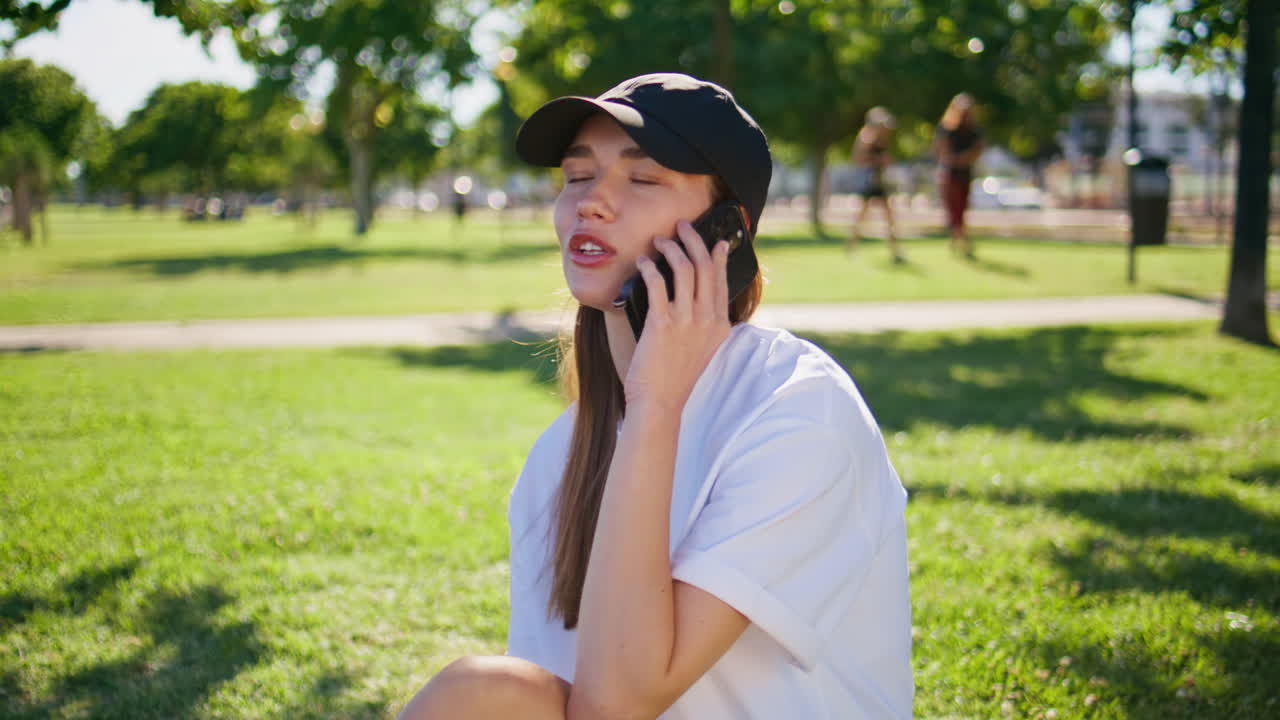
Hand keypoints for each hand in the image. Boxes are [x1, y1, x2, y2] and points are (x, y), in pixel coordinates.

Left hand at [622, 220, 730, 414]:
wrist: (660, 404)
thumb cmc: (675, 380)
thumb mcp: (701, 351)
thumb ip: (703, 327)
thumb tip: (696, 304)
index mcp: (719, 326)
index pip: (722, 281)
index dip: (718, 256)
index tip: (716, 241)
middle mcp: (707, 320)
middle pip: (705, 266)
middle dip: (694, 240)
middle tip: (682, 226)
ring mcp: (687, 321)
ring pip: (684, 269)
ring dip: (671, 248)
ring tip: (658, 239)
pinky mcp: (662, 324)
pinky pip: (658, 284)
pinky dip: (649, 268)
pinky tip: (642, 262)